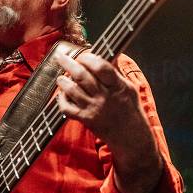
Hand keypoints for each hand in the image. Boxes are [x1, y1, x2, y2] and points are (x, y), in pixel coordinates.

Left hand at [55, 46, 162, 192]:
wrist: (131, 138)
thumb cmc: (131, 111)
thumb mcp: (129, 88)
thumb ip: (117, 73)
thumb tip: (110, 54)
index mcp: (117, 87)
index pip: (101, 67)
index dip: (89, 58)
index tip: (83, 54)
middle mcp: (105, 97)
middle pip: (82, 76)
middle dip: (69, 64)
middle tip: (61, 58)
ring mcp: (94, 109)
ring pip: (73, 90)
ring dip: (63, 81)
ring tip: (61, 77)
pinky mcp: (86, 120)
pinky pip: (68, 109)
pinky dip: (61, 100)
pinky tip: (62, 94)